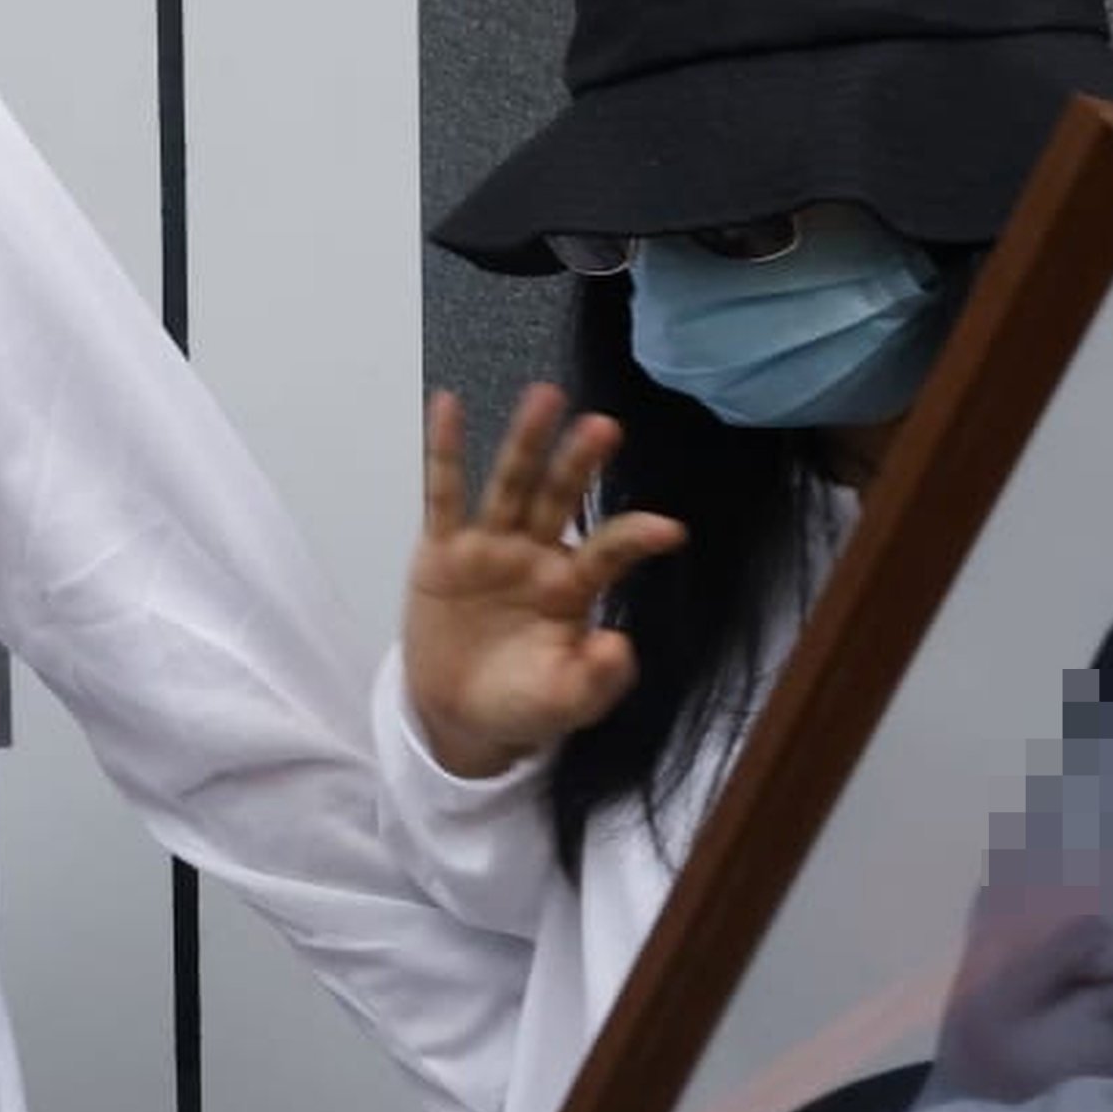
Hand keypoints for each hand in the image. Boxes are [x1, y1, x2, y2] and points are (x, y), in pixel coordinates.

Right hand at [406, 385, 686, 778]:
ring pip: (509, 485)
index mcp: (572, 588)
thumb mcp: (566, 702)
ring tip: (546, 396)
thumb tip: (620, 644)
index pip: (608, 552)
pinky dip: (445, 452)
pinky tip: (448, 405)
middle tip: (605, 427)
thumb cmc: (524, 702)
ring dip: (526, 441)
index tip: (670, 531)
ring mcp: (490, 546)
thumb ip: (596, 680)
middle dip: (580, 465)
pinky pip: (442, 495)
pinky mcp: (443, 550)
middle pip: (560, 499)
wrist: (459, 715)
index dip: (634, 538)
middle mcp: (536, 555)